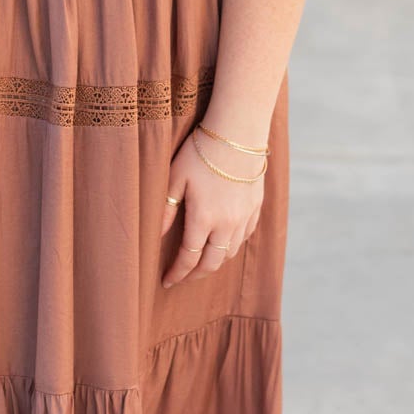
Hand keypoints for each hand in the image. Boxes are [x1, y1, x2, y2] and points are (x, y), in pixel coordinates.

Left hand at [160, 130, 264, 288]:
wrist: (238, 132)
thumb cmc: (201, 151)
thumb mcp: (175, 177)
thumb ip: (166, 209)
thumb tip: (157, 235)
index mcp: (204, 218)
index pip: (189, 258)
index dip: (177, 273)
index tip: (166, 281)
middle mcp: (227, 223)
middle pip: (212, 262)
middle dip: (196, 274)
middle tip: (183, 277)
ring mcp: (245, 216)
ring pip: (230, 251)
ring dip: (214, 261)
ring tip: (201, 261)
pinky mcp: (256, 207)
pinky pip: (245, 236)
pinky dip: (232, 245)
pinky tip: (223, 241)